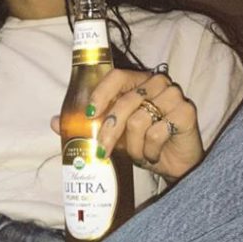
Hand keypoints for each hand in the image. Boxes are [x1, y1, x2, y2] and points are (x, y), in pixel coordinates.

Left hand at [53, 69, 203, 181]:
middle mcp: (157, 83)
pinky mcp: (186, 113)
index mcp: (138, 81)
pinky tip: (154, 154)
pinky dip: (150, 150)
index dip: (100, 94)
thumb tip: (56, 123)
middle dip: (109, 131)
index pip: (116, 77)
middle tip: (101, 152)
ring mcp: (174, 96)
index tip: (89, 114)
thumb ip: (89, 126)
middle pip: (125, 102)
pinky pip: (157, 132)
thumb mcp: (114, 135)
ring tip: (139, 154)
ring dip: (134, 146)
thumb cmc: (144, 143)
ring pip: (140, 120)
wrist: (175, 164)